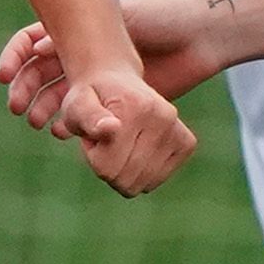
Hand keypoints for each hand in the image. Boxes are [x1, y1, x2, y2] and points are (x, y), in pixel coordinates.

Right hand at [0, 0, 217, 131]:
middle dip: (26, 90)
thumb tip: (40, 46)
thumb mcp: (120, 13)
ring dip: (46, 110)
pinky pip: (89, 116)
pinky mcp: (119, 101)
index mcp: (79, 29)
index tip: (4, 76)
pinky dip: (75, 124)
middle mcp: (85, 54)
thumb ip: (86, 29)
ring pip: (61, 96)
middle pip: (41, 74)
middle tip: (18, 109)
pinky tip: (67, 131)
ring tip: (39, 124)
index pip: (32, 43)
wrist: (199, 35)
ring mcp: (100, 79)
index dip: (14, 58)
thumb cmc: (160, 16)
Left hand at [57, 64, 197, 196]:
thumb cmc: (91, 98)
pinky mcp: (187, 142)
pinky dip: (144, 173)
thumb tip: (110, 128)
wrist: (115, 79)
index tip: (93, 137)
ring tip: (120, 143)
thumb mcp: (77, 105)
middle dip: (109, 166)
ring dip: (125, 170)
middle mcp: (162, 116)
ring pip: (143, 184)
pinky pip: (158, 180)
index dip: (94, 158)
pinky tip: (138, 149)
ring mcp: (176, 129)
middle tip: (106, 141)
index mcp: (134, 107)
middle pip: (126, 179)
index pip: (107, 168)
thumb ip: (88, 117)